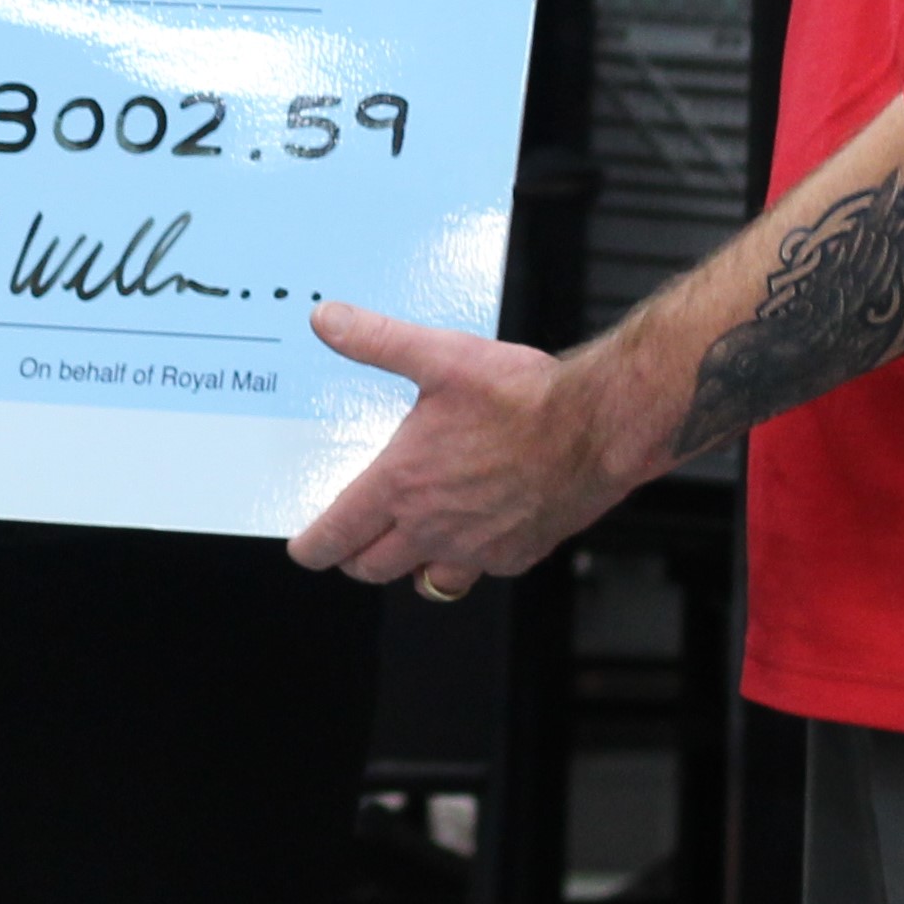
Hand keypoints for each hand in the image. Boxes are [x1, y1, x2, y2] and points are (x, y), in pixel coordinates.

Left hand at [286, 304, 614, 587]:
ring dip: (407, 566)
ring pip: (426, 582)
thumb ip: (377, 340)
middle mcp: (434, 527)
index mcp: (404, 484)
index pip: (338, 534)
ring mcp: (477, 548)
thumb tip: (329, 321)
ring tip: (404, 545)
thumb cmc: (525, 397)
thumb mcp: (440, 355)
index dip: (314, 546)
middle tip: (348, 542)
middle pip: (372, 567)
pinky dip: (465, 561)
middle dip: (352, 557)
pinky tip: (470, 533)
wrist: (598, 425)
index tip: (305, 549)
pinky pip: (478, 573)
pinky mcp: (518, 554)